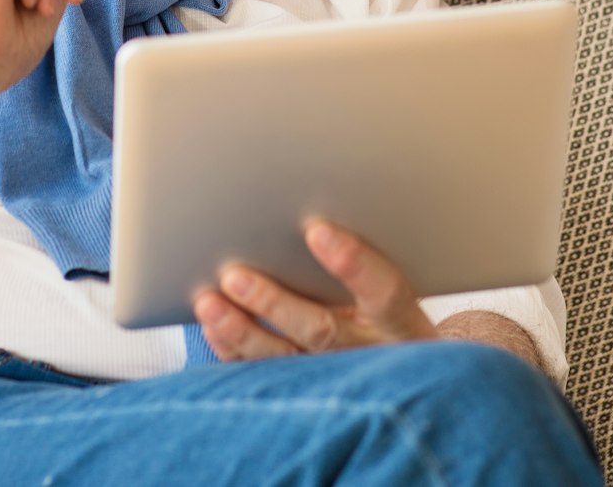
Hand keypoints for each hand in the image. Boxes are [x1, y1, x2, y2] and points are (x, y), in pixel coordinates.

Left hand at [192, 220, 438, 360]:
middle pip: (322, 331)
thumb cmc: (387, 312)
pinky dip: (236, 352)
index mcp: (401, 320)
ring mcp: (338, 378)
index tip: (316, 229)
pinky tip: (214, 328)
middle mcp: (370, 353)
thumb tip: (309, 222)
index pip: (386, 291)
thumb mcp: (391, 284)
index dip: (354, 262)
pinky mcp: (308, 391)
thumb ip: (361, 262)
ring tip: (210, 303)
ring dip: (243, 332)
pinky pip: (267, 378)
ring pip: (287, 360)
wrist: (403, 372)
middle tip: (235, 276)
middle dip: (274, 304)